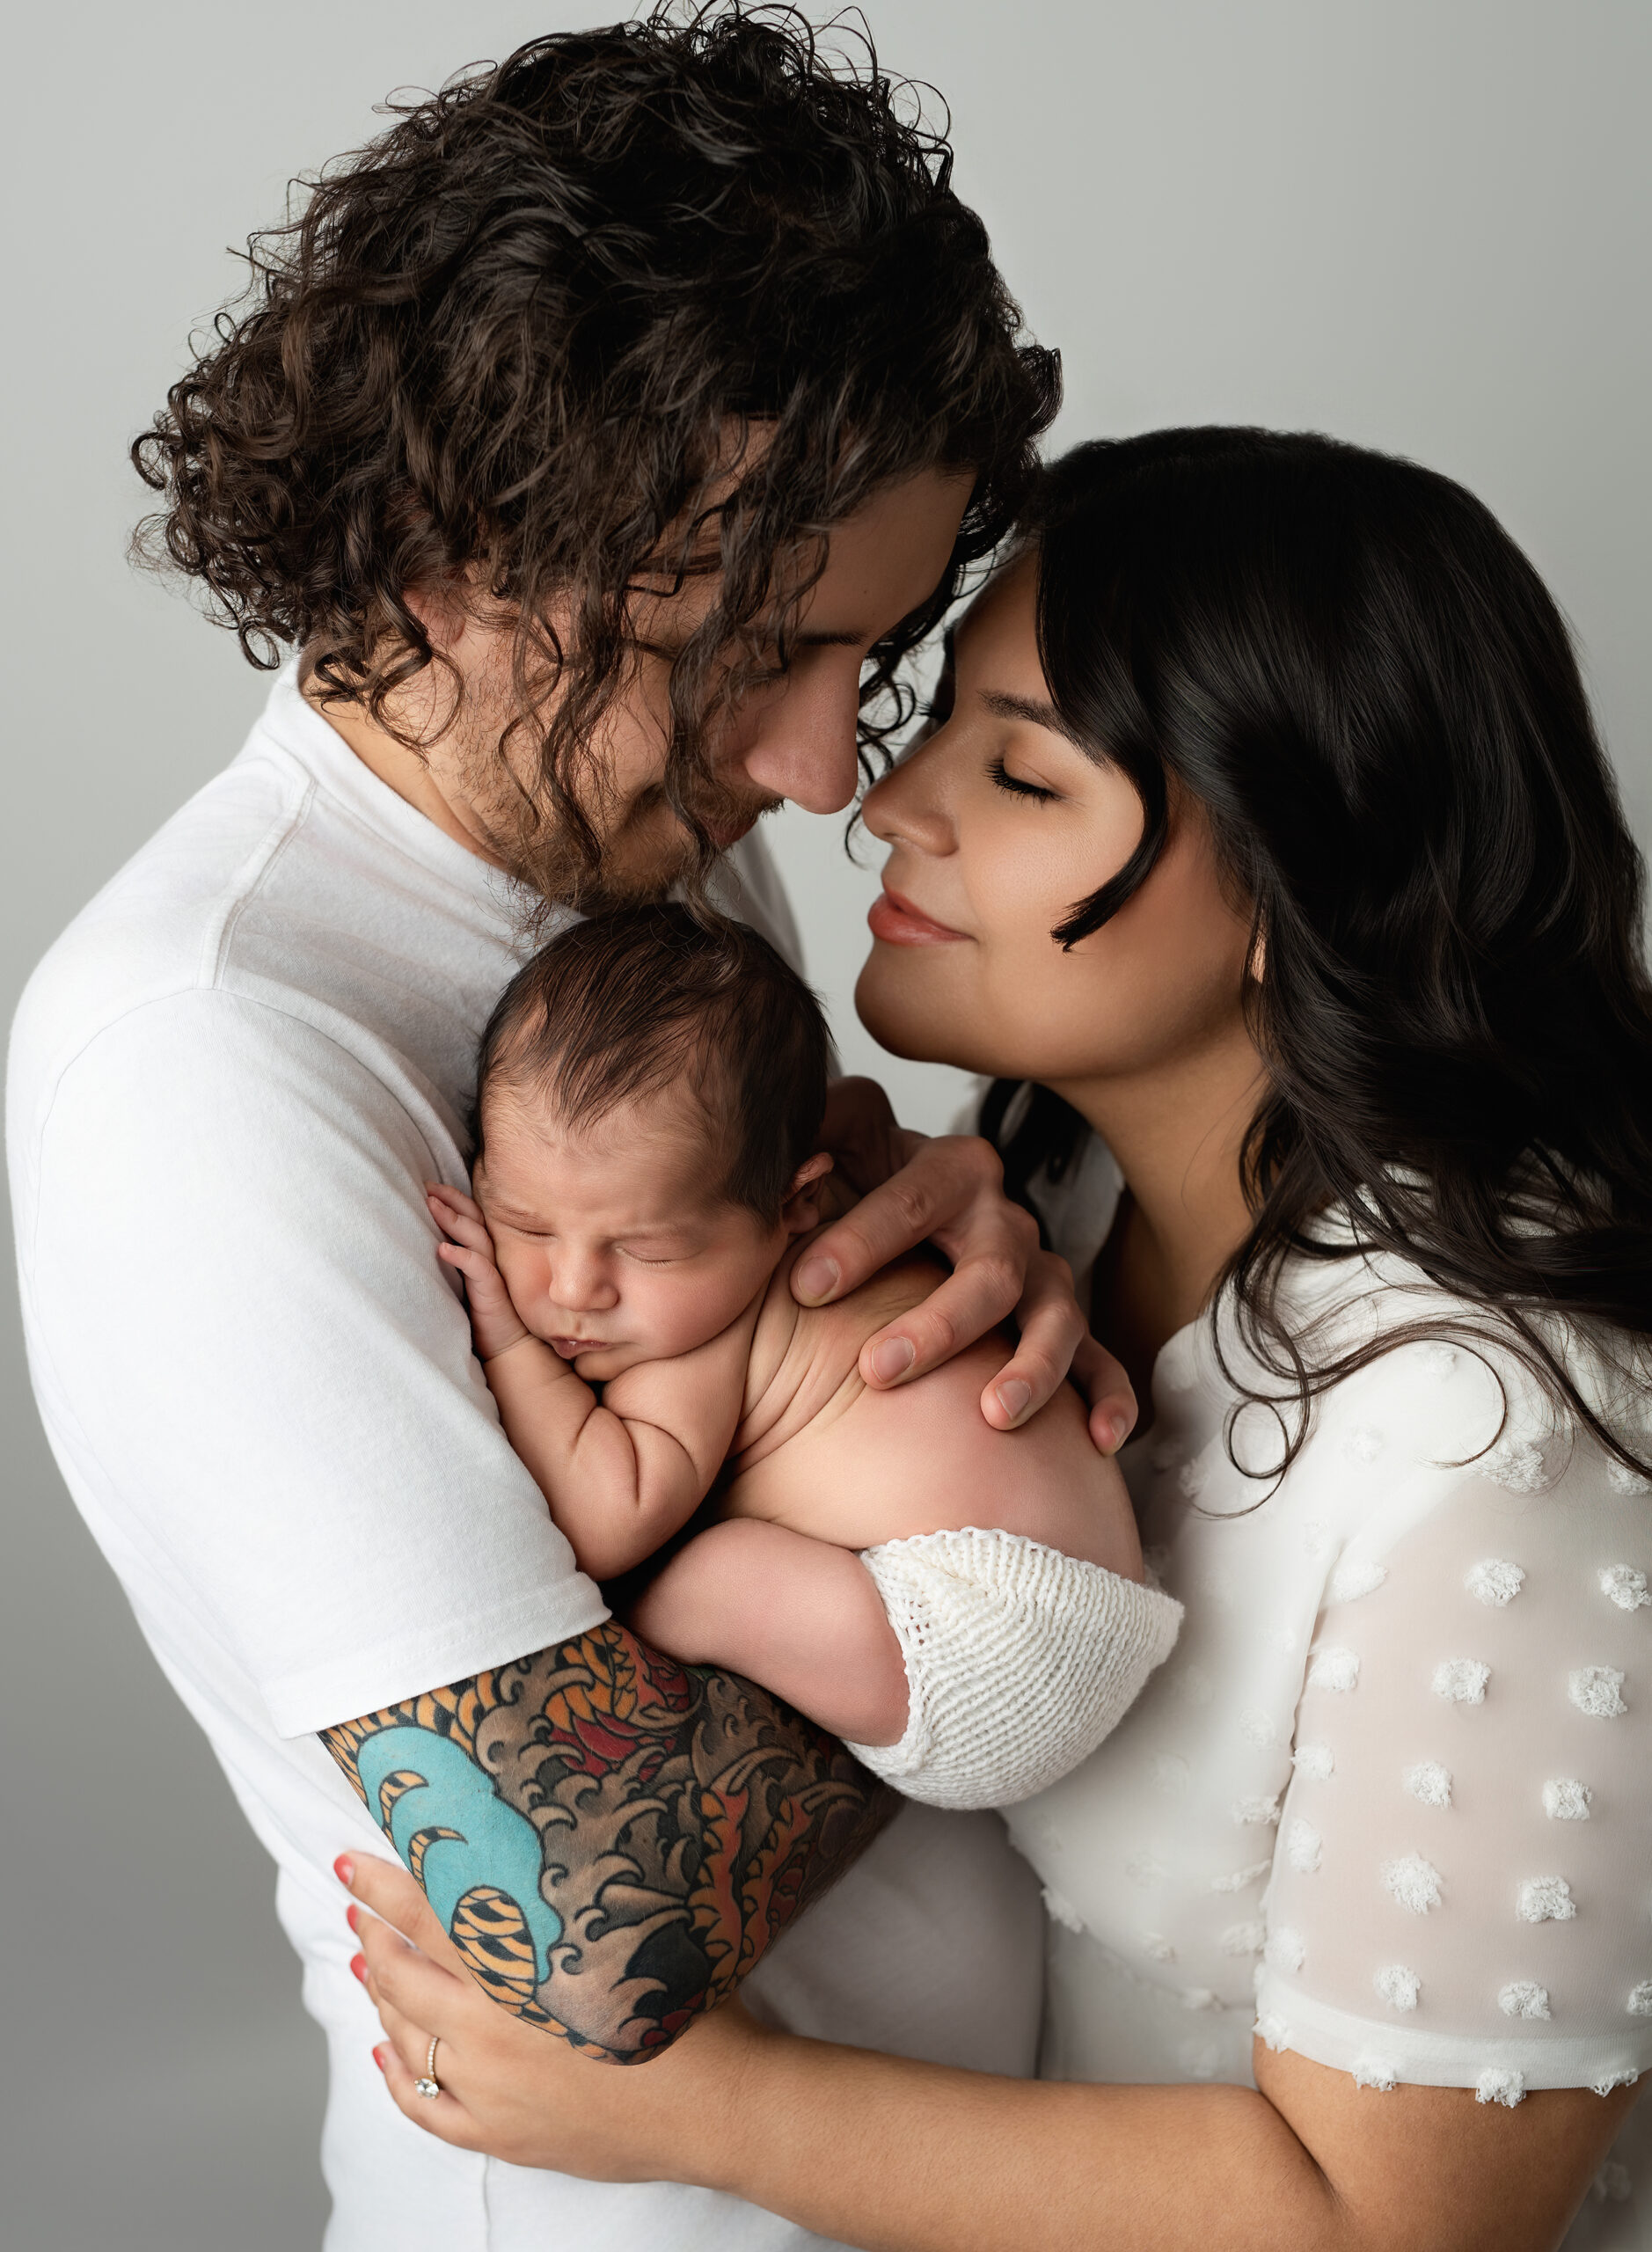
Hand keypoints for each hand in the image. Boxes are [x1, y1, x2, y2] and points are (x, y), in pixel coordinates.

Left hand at [339, 1851, 758, 2181]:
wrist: (717, 2104)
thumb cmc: (685, 2010)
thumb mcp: (630, 1931)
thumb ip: (574, 1899)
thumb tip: (542, 1852)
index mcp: (521, 1971)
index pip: (431, 1916)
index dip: (386, 1887)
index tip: (352, 1863)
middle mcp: (490, 2031)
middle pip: (405, 1975)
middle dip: (372, 1932)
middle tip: (354, 1901)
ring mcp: (489, 2090)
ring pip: (406, 2037)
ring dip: (380, 1995)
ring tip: (365, 1962)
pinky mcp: (500, 2135)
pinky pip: (425, 2108)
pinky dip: (396, 2077)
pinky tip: (383, 2052)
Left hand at [425, 1183, 529, 1360]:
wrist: (507, 1346)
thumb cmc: (482, 1314)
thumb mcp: (462, 1281)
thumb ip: (453, 1261)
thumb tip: (425, 1243)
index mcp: (484, 1251)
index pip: (470, 1216)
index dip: (451, 1198)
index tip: (427, 1186)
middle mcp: (491, 1255)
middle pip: (473, 1217)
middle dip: (450, 1198)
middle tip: (426, 1186)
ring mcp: (493, 1271)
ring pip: (475, 1236)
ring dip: (452, 1219)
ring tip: (431, 1205)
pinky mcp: (492, 1290)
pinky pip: (478, 1267)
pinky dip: (460, 1256)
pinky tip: (442, 1249)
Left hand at [797, 1083, 1136, 1447]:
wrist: (900, 1217)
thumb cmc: (851, 1190)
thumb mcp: (824, 1155)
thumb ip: (802, 1154)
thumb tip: (789, 1177)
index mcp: (948, 1171)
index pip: (908, 1204)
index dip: (858, 1244)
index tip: (808, 1287)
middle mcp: (1005, 1222)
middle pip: (991, 1271)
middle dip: (938, 1324)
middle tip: (877, 1370)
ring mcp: (1042, 1276)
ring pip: (1057, 1318)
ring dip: (1033, 1367)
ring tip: (994, 1415)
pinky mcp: (1065, 1327)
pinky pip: (1101, 1363)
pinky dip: (1107, 1398)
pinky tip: (1098, 1439)